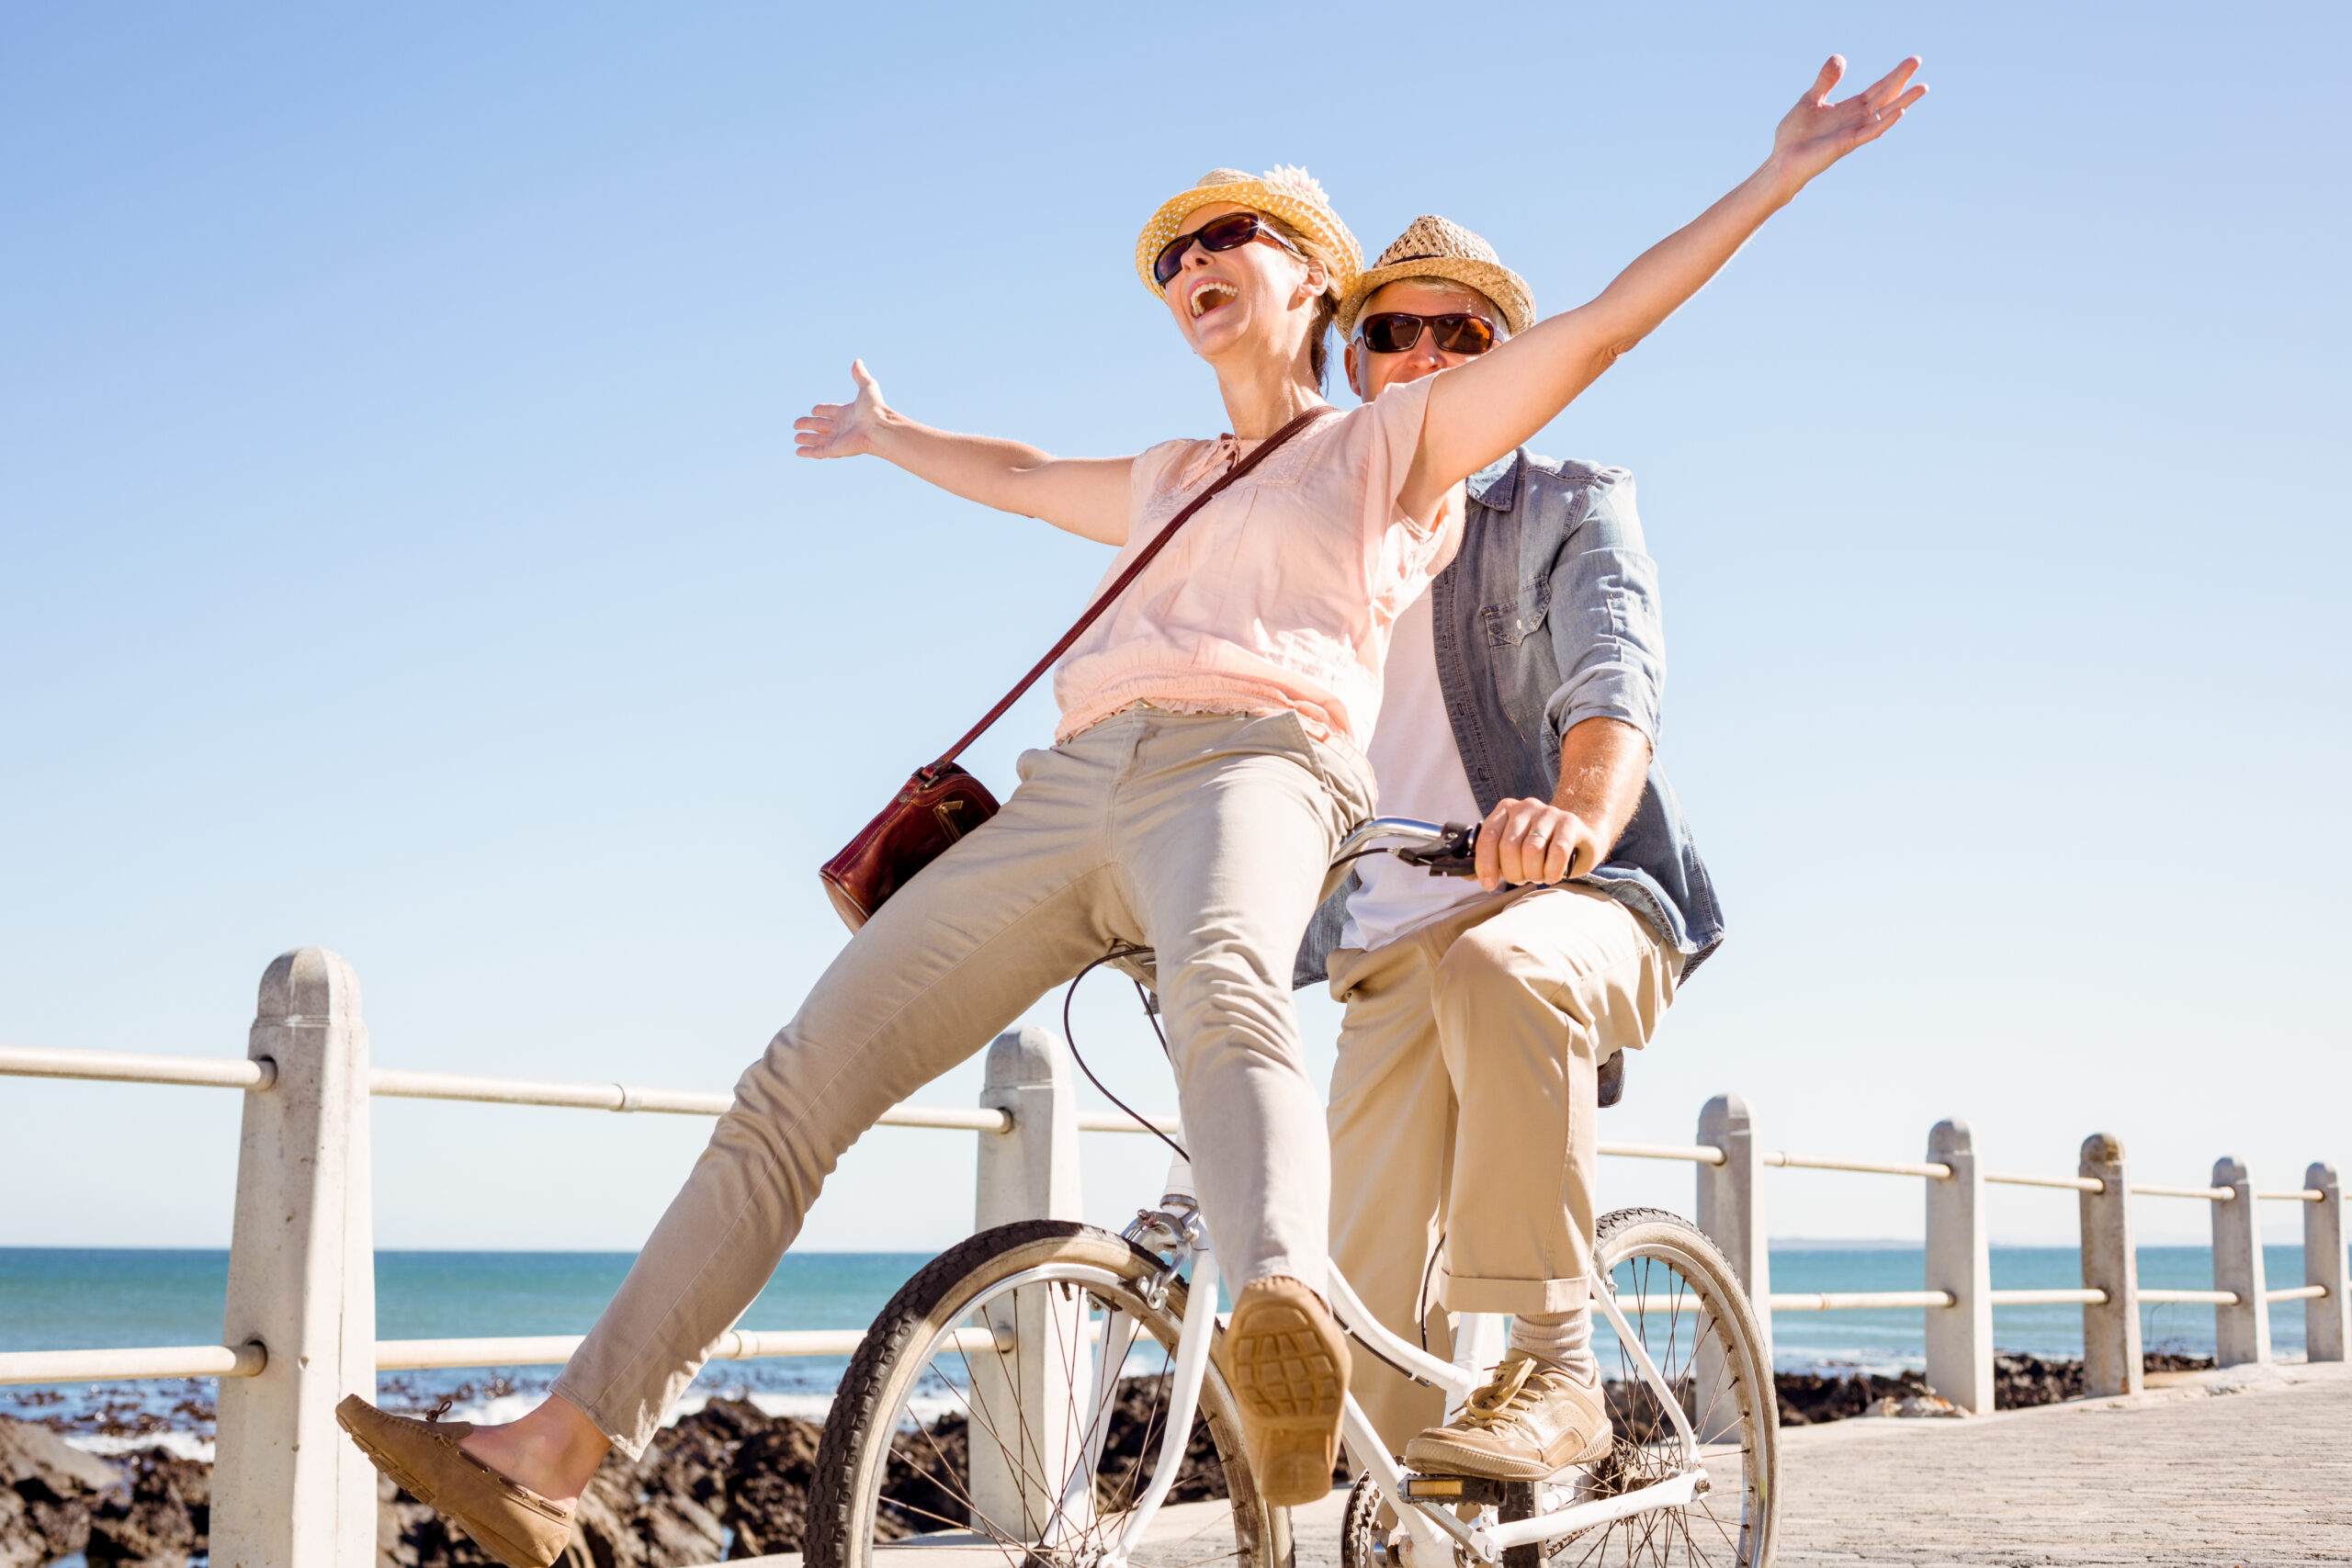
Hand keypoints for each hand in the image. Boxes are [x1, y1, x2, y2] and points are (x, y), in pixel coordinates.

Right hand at [794, 359, 892, 459]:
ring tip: (796, 437)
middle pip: (821, 425)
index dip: (822, 411)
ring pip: (818, 439)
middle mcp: (842, 427)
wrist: (879, 428)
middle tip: (797, 424)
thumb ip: (860, 376)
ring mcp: (838, 439)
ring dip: (807, 439)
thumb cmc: (875, 409)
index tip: (814, 410)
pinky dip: (807, 452)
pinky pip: (818, 452)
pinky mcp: (835, 449)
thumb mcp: (867, 387)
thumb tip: (857, 361)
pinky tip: (797, 451)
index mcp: (848, 413)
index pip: (831, 412)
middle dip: (809, 424)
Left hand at [1474, 797, 1602, 891]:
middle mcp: (1525, 807)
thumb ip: (1490, 859)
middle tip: (1522, 878)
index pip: (1487, 837)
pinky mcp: (1570, 823)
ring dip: (1533, 872)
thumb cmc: (1541, 845)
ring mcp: (1549, 812)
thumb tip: (1467, 875)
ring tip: (1538, 875)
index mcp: (1505, 810)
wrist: (1579, 833)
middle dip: (1513, 872)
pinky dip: (1552, 871)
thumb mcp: (1512, 849)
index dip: (1485, 865)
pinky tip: (1552, 874)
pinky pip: (1557, 852)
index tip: (1489, 885)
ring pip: (1531, 850)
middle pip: (1509, 847)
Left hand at [1768, 54, 1926, 192]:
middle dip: (1900, 79)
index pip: (1877, 89)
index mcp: (1849, 109)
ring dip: (1903, 101)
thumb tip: (1839, 57)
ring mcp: (1854, 132)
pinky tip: (1900, 111)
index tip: (1911, 61)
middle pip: (1884, 96)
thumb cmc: (1795, 135)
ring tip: (1922, 87)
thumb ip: (1826, 81)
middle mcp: (1856, 120)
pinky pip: (1870, 132)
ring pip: (1884, 114)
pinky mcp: (1846, 144)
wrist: (1782, 160)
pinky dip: (1885, 122)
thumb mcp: (1810, 99)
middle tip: (1917, 60)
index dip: (1893, 75)